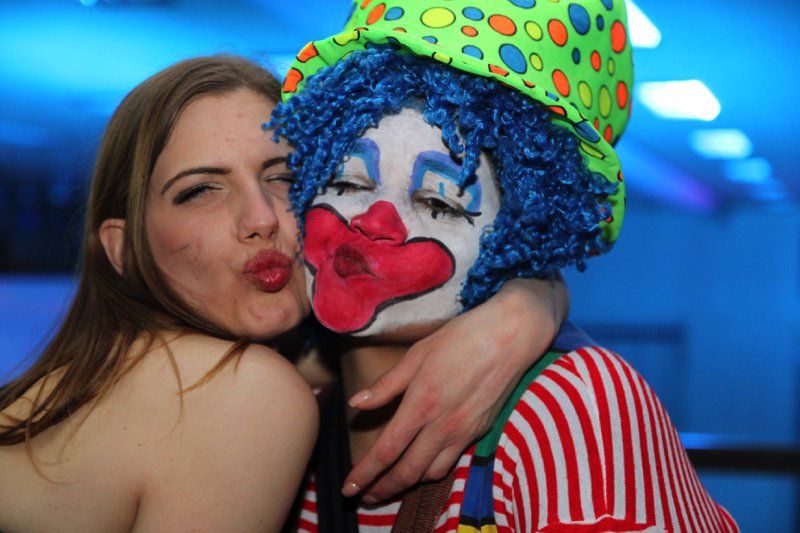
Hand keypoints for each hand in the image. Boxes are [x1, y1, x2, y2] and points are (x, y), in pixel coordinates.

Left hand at [341, 277, 568, 502]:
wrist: (511, 337)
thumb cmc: (461, 338)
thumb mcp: (417, 354)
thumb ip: (386, 385)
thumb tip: (356, 404)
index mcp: (421, 404)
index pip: (386, 451)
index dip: (365, 474)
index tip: (349, 487)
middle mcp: (442, 425)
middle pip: (408, 472)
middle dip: (384, 489)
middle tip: (365, 498)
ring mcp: (464, 431)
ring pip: (431, 473)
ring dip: (408, 484)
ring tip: (392, 485)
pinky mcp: (480, 431)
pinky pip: (452, 461)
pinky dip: (433, 470)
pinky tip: (424, 465)